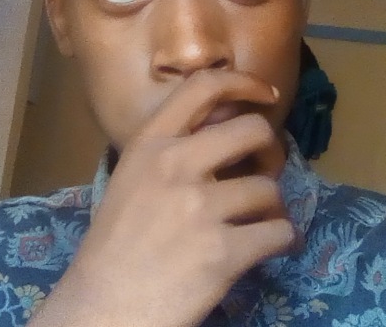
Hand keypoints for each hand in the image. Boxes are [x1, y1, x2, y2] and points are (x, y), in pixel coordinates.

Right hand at [29, 70, 298, 326]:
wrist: (103, 307)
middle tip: (263, 171)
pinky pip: (280, 232)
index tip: (266, 95)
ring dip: (271, 207)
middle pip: (254, 130)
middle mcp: (176, 165)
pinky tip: (267, 246)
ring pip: (270, 189)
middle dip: (270, 151)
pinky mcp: (222, 252)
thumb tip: (227, 124)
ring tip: (257, 222)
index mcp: (150, 143)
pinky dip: (281, 239)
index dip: (244, 82)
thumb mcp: (134, 177)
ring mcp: (200, 208)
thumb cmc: (117, 241)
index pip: (203, 87)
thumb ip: (173, 147)